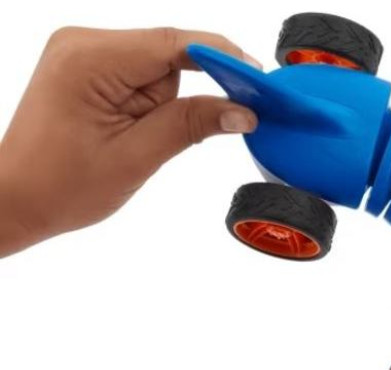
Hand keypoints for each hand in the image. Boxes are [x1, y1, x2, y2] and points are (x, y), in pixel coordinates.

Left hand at [0, 26, 259, 255]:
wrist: (16, 198)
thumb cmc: (60, 185)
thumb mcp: (136, 157)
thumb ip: (190, 125)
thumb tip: (241, 110)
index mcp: (91, 59)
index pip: (173, 43)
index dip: (223, 57)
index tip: (259, 77)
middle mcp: (85, 43)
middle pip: (168, 52)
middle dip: (191, 90)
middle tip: (203, 127)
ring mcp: (84, 54)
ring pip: (157, 66)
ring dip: (165, 103)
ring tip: (140, 142)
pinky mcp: (88, 69)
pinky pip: (140, 75)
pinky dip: (153, 102)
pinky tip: (139, 130)